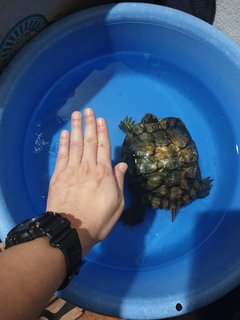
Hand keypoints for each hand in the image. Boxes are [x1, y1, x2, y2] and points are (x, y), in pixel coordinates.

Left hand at [46, 108, 126, 255]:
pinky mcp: (59, 176)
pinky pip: (62, 155)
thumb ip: (119, 181)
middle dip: (89, 124)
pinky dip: (63, 143)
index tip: (100, 119)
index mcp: (104, 173)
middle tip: (88, 110)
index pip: (103, 147)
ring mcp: (72, 170)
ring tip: (76, 115)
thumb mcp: (117, 204)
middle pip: (88, 141)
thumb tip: (121, 164)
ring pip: (75, 144)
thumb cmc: (99, 219)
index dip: (102, 132)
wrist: (72, 229)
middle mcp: (88, 167)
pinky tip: (64, 134)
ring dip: (75, 128)